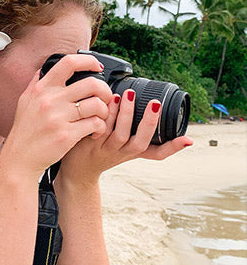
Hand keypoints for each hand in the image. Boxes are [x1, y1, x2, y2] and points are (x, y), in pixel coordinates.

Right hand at [3, 54, 112, 176]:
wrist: (20, 159)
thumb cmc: (24, 131)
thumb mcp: (25, 102)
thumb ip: (36, 83)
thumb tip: (44, 68)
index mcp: (41, 88)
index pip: (69, 63)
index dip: (89, 61)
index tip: (98, 67)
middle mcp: (50, 100)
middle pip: (91, 84)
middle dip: (105, 90)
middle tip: (105, 98)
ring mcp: (58, 118)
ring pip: (97, 105)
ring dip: (105, 111)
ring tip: (100, 117)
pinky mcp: (67, 135)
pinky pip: (95, 124)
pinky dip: (100, 127)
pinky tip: (95, 131)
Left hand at [57, 89, 193, 187]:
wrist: (76, 170)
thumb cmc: (100, 151)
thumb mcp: (120, 145)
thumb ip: (131, 128)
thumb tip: (142, 102)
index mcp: (132, 153)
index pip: (157, 154)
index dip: (173, 148)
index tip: (188, 140)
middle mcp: (121, 153)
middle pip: (140, 142)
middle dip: (149, 122)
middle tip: (155, 103)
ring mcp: (105, 149)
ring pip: (119, 134)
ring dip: (125, 113)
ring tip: (128, 94)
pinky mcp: (89, 144)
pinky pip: (99, 128)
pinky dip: (105, 114)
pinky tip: (107, 101)